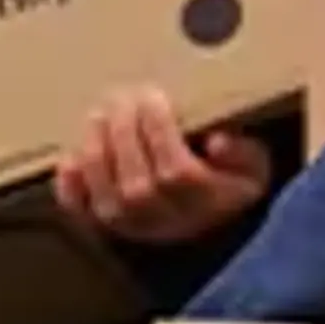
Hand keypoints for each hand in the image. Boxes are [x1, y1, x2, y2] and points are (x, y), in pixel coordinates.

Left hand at [54, 88, 273, 245]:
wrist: (208, 224)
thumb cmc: (229, 184)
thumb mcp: (254, 167)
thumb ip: (243, 153)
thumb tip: (217, 142)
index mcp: (206, 202)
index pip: (176, 170)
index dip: (161, 132)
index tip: (156, 98)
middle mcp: (165, 220)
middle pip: (137, 180)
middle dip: (125, 132)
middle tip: (123, 97)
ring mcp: (131, 226)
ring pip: (107, 192)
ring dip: (97, 148)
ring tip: (98, 114)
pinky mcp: (104, 226)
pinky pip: (79, 209)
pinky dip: (70, 184)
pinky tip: (72, 155)